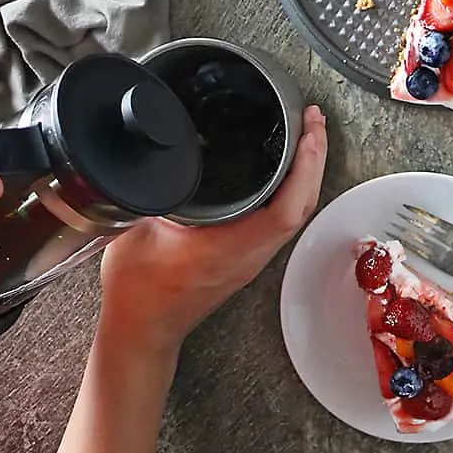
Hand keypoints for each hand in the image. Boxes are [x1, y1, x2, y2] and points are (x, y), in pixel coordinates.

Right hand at [98, 105, 327, 353]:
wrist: (140, 332)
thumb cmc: (137, 293)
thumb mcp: (136, 230)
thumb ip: (152, 191)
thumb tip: (159, 154)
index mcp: (230, 247)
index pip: (285, 209)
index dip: (304, 169)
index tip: (308, 133)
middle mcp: (250, 253)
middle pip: (302, 205)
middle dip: (315, 158)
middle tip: (315, 120)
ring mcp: (251, 257)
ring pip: (297, 212)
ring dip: (308, 172)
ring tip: (308, 135)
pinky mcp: (246, 256)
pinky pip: (284, 218)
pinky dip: (293, 187)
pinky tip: (287, 167)